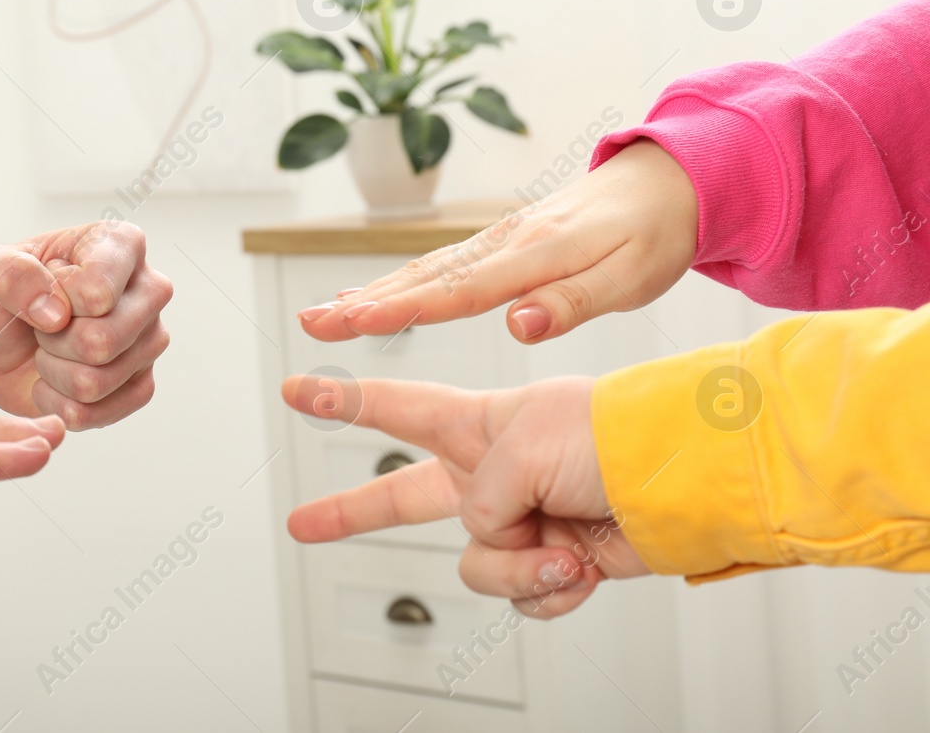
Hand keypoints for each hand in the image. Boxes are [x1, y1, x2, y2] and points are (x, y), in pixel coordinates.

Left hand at [0, 221, 171, 429]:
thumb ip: (10, 275)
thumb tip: (55, 312)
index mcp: (121, 244)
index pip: (97, 290)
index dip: (55, 300)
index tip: (44, 285)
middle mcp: (149, 291)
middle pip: (104, 341)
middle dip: (52, 341)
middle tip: (41, 324)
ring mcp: (149, 341)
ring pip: (96, 381)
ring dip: (53, 372)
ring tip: (46, 348)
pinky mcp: (139, 385)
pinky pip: (100, 413)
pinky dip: (59, 403)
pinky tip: (52, 380)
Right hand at [282, 374, 650, 617]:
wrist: (687, 481)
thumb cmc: (611, 437)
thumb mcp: (519, 449)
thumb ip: (479, 499)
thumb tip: (488, 538)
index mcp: (477, 426)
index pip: (393, 409)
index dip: (342, 401)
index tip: (297, 390)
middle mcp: (491, 473)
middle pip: (403, 497)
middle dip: (350, 512)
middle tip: (302, 523)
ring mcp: (521, 518)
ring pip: (477, 565)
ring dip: (520, 565)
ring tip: (562, 543)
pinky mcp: (555, 559)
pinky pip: (525, 594)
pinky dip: (554, 586)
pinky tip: (581, 561)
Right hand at [298, 140, 696, 344]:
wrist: (667, 180)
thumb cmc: (656, 235)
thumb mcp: (633, 277)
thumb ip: (573, 302)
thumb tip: (515, 325)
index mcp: (539, 254)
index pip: (463, 290)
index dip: (408, 309)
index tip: (359, 322)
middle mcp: (506, 242)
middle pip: (426, 278)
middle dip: (366, 302)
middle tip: (312, 323)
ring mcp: (497, 239)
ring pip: (423, 270)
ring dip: (370, 293)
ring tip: (321, 316)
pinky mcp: (497, 242)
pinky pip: (438, 266)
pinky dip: (397, 282)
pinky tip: (368, 296)